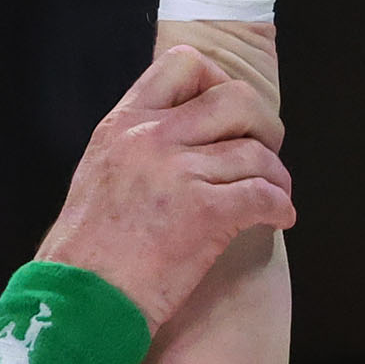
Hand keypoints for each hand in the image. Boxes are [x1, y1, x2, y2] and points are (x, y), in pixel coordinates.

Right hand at [38, 47, 294, 327]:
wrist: (83, 298)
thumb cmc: (89, 250)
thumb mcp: (101, 172)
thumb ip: (139, 145)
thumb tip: (188, 135)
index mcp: (124, 123)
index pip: (183, 64)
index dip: (218, 82)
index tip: (228, 115)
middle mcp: (153, 138)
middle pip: (234, 98)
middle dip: (263, 123)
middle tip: (266, 149)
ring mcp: (180, 173)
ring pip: (255, 153)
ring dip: (277, 176)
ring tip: (277, 195)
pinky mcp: (206, 213)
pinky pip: (264, 195)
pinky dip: (281, 207)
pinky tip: (281, 218)